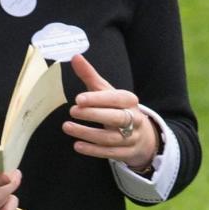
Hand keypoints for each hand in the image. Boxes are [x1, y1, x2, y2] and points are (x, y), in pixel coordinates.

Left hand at [62, 54, 158, 169]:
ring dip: (88, 133)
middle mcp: (134, 118)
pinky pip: (109, 153)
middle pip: (115, 118)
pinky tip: (77, 145)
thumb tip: (75, 57)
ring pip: (110, 138)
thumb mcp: (107, 92)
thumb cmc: (118, 108)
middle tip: (73, 111)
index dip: (98, 99)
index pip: (115, 98)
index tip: (79, 99)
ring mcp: (131, 137)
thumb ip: (90, 76)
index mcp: (129, 100)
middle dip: (94, 115)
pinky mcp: (126, 153)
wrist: (141, 135)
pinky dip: (93, 150)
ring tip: (67, 127)